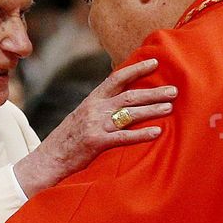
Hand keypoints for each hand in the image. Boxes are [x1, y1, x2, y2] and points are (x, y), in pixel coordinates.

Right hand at [12, 58, 172, 197]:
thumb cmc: (67, 140)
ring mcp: (95, 125)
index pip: (116, 78)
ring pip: (129, 114)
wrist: (47, 160)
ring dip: (152, 110)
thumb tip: (121, 100)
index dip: (136, 69)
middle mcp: (94, 109)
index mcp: (91, 100)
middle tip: (174, 90)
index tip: (155, 62)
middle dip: (153, 92)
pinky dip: (141, 134)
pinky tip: (157, 133)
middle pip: (129, 96)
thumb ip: (100, 108)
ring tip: (170, 108)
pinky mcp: (96, 143)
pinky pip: (123, 137)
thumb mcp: (81, 117)